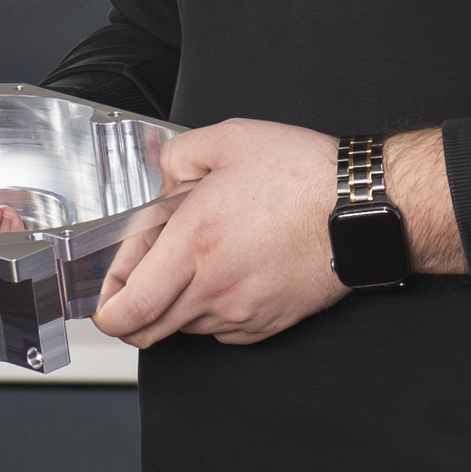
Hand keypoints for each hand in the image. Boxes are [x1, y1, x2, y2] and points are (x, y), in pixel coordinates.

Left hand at [91, 122, 457, 348]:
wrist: (363, 209)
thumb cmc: (304, 175)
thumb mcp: (231, 140)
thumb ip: (181, 156)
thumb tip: (164, 176)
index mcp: (193, 243)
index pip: (128, 308)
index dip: (108, 309)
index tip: (107, 298)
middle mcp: (213, 287)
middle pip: (148, 331)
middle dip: (132, 314)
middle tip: (139, 285)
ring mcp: (242, 311)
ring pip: (186, 328)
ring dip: (178, 306)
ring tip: (201, 263)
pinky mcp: (268, 323)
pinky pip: (223, 331)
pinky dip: (214, 311)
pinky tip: (231, 275)